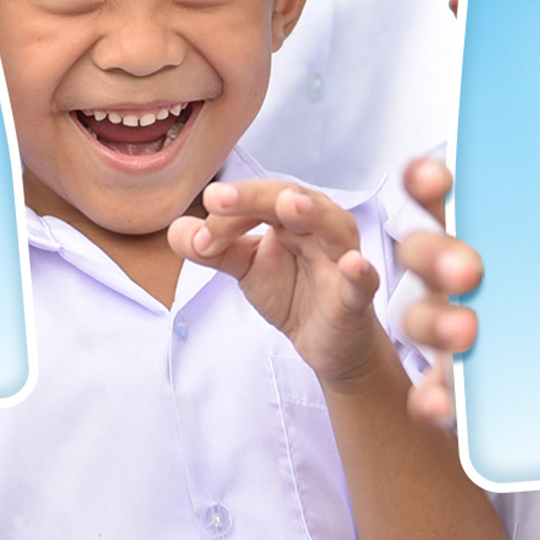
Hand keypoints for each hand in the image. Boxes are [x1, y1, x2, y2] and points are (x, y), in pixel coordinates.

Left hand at [168, 179, 386, 388]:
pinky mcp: (356, 296)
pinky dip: (360, 272)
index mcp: (290, 216)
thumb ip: (212, 249)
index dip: (225, 216)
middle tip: (217, 198)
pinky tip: (353, 265)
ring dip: (313, 214)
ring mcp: (341, 259)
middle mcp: (319, 227)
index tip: (199, 241)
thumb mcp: (245, 268)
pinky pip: (362, 281)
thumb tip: (177, 230)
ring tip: (290, 204)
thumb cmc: (291, 291)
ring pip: (333, 227)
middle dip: (254, 198)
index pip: (256, 202)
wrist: (325, 342)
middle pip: (291, 199)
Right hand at [393, 157, 539, 427]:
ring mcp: (447, 326)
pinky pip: (428, 390)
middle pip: (418, 250)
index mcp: (478, 226)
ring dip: (434, 321)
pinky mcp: (455, 384)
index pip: (435, 191)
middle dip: (435, 254)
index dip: (426, 179)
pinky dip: (430, 397)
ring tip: (467, 332)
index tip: (439, 181)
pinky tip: (444, 403)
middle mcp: (451, 273)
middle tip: (470, 270)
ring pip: (415, 317)